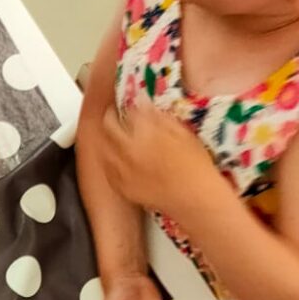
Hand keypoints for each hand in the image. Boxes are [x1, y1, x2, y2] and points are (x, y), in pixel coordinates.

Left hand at [100, 96, 217, 222]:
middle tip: (116, 114)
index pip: (129, 110)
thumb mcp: (182, 133)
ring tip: (116, 136)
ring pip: (104, 147)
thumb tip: (142, 102)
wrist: (193, 198)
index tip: (131, 101)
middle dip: (111, 116)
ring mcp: (121, 169)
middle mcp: (128, 149)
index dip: (129, 103)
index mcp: (145, 132)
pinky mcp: (121, 187)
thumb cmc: (194, 165)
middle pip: (109, 126)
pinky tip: (118, 159)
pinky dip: (111, 160)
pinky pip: (108, 169)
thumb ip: (158, 116)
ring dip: (108, 138)